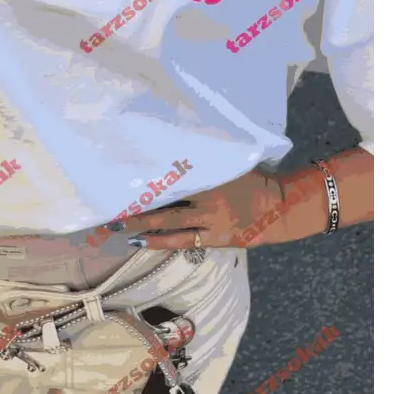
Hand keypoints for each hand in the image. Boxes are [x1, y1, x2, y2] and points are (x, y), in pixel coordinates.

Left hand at [119, 169, 285, 249]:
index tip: (125, 180)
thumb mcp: (229, 165)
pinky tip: (142, 241)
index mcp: (210, 179)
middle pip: (165, 207)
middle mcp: (207, 202)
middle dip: (139, 210)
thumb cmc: (253, 180)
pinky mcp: (214, 239)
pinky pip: (183, 242)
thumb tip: (172, 152)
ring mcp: (210, 224)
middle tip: (113, 209)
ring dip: (144, 228)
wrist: (279, 208)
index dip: (149, 182)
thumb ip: (206, 161)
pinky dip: (161, 241)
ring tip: (120, 227)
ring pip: (170, 227)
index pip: (173, 180)